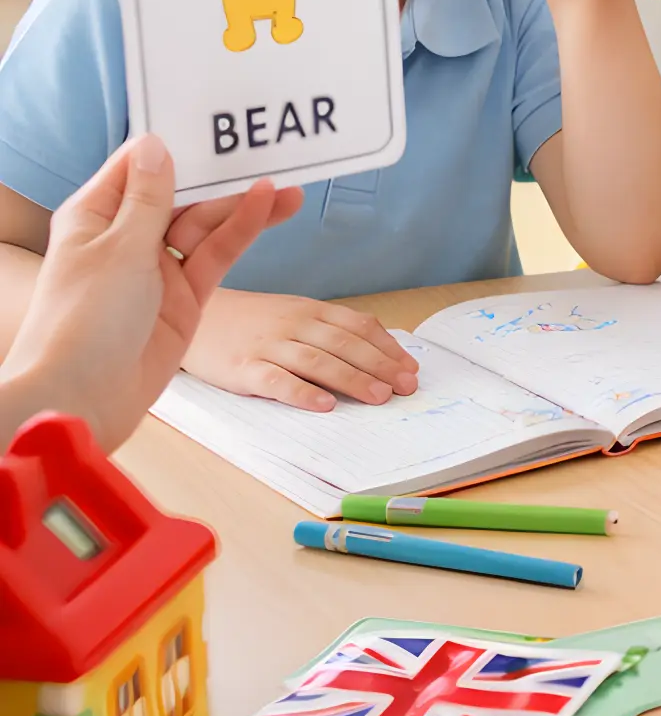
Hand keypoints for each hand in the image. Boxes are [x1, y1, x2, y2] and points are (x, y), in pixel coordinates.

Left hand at [2, 136, 297, 448]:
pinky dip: (242, 232)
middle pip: (181, 195)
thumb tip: (156, 145)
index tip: (211, 123)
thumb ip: (148, 198)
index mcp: (94, 217)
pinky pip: (217, 256)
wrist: (83, 397)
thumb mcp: (118, 248)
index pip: (137, 166)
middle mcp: (125, 239)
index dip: (174, 145)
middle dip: (221, 178)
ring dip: (243, 206)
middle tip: (266, 153)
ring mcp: (156, 270)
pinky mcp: (184, 298)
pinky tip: (267, 209)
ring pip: (207, 225)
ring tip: (287, 187)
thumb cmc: (82, 322)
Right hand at [184, 288, 420, 410]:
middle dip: (380, 366)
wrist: (194, 314)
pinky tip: (324, 405)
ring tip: (378, 397)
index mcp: (310, 310)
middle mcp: (293, 324)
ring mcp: (268, 345)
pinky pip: (276, 380)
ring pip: (317, 361)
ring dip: (352, 379)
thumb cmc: (253, 320)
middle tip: (406, 387)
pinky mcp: (242, 367)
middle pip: (344, 344)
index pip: (358, 326)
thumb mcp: (295, 314)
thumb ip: (331, 329)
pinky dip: (302, 392)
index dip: (388, 348)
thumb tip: (380, 351)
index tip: (411, 369)